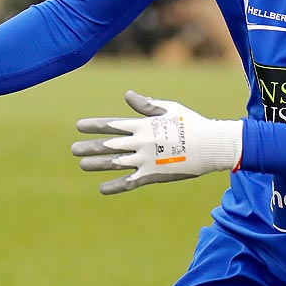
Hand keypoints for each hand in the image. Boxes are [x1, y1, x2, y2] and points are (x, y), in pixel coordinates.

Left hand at [72, 90, 241, 194]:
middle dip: (89, 147)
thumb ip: (146, 105)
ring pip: (115, 164)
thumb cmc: (191, 123)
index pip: (112, 125)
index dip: (93, 126)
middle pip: (108, 146)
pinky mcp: (154, 175)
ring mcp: (146, 160)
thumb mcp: (169, 109)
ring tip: (81, 164)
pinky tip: (102, 189)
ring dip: (96, 165)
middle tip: (73, 150)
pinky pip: (131, 182)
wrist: (212, 145)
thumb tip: (127, 95)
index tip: (79, 127)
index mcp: (143, 125)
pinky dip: (115, 187)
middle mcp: (141, 143)